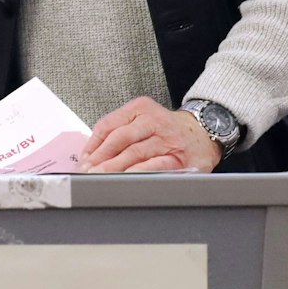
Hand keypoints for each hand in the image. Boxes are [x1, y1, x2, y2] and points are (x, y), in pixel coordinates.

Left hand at [78, 97, 220, 172]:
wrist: (204, 132)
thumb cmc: (168, 130)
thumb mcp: (143, 120)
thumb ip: (119, 132)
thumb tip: (91, 155)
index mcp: (140, 109)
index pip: (109, 125)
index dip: (92, 145)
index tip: (83, 161)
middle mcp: (153, 121)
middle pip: (119, 139)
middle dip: (100, 158)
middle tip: (87, 173)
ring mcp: (166, 139)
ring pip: (134, 153)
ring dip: (114, 168)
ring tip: (100, 179)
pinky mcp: (177, 157)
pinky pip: (155, 165)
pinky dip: (139, 172)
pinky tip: (127, 179)